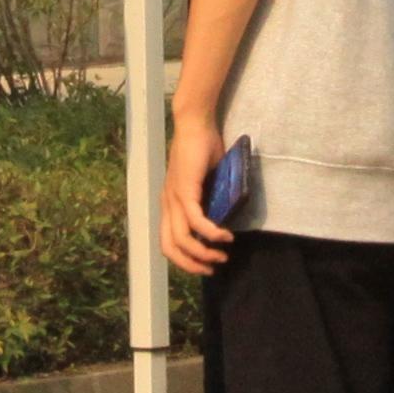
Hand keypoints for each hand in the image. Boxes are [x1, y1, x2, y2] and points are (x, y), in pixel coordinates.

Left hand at [162, 108, 236, 275]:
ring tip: (222, 255)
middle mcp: (167, 204)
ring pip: (181, 239)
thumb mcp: (207, 181)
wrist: (196, 124)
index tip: (205, 264)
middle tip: (212, 268)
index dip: (184, 259)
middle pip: (169, 248)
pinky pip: (195, 221)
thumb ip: (212, 198)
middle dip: (191, 264)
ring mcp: (173, 198)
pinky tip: (225, 236)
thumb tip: (226, 215)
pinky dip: (210, 233)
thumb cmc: (202, 148)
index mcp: (169, 203)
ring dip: (202, 253)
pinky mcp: (185, 190)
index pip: (168, 242)